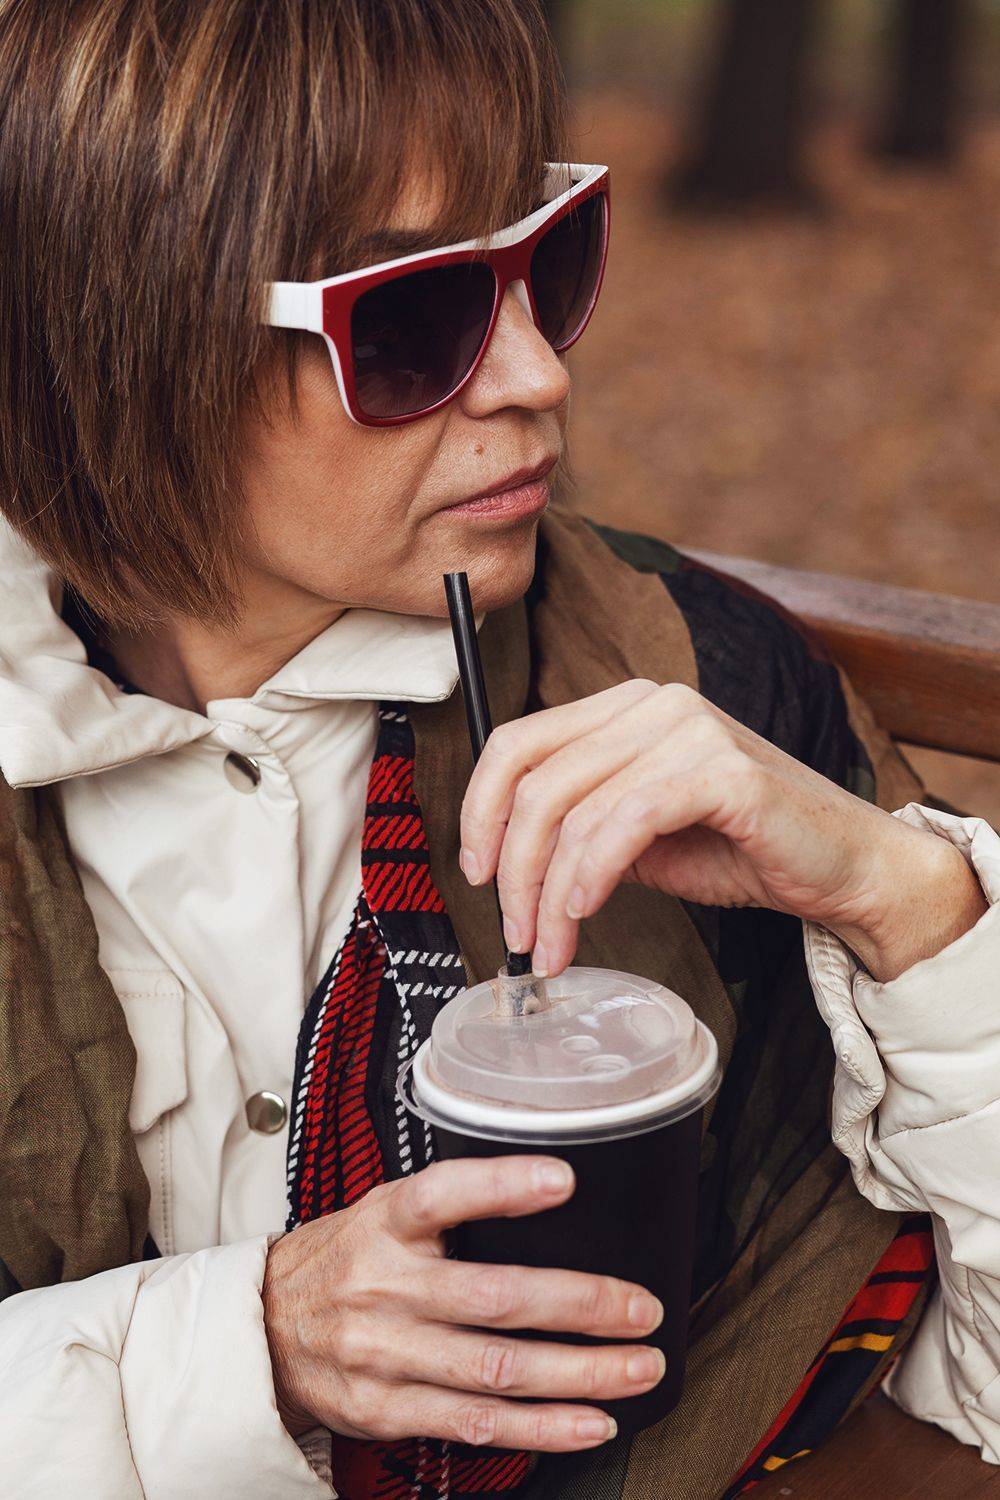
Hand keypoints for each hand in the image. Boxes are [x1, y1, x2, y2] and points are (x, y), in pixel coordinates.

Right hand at [262, 1155, 664, 1450]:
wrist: (262, 1329)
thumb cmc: (345, 1259)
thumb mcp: (384, 1210)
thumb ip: (451, 1204)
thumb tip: (551, 1187)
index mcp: (386, 1223)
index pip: (443, 1195)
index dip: (503, 1186)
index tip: (564, 1180)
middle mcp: (385, 1286)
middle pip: (493, 1297)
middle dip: (580, 1305)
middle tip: (642, 1308)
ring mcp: (386, 1355)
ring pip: (497, 1369)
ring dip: (579, 1374)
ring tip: (639, 1368)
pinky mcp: (387, 1410)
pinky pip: (477, 1424)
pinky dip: (541, 1427)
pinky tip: (591, 1421)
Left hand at [459, 680, 986, 983]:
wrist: (843, 869)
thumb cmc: (743, 850)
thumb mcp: (637, 835)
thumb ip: (578, 826)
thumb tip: (502, 862)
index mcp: (626, 707)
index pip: (517, 741)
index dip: (480, 809)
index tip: (477, 872)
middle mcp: (653, 703)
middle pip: (537, 781)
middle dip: (513, 869)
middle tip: (516, 934)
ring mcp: (690, 728)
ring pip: (576, 809)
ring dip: (549, 892)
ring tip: (551, 947)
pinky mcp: (724, 769)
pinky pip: (627, 820)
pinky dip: (593, 872)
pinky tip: (585, 911)